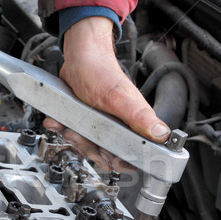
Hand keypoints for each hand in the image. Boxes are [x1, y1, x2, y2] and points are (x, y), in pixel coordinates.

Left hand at [43, 16, 169, 170]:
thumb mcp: (119, 97)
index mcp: (135, 124)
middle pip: (108, 156)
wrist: (79, 57)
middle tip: (80, 136)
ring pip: (90, 148)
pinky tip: (58, 122)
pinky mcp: (86, 122)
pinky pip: (76, 136)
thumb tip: (161, 135)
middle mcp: (121, 127)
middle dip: (91, 149)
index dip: (121, 162)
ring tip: (68, 127)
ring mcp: (102, 126)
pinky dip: (64, 130)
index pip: (134, 156)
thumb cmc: (100, 70)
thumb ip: (139, 118)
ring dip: (75, 140)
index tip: (108, 157)